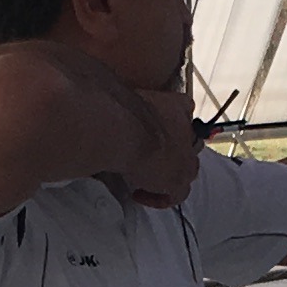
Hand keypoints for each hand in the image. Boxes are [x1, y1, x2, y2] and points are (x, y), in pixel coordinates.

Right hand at [105, 81, 204, 210]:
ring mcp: (186, 156)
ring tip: (146, 180)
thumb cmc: (118, 110)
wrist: (124, 130)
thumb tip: (94, 89)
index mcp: (176, 106)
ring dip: (168, 175)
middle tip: (152, 159)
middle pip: (192, 142)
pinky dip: (160, 197)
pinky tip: (139, 194)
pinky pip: (177, 195)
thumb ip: (119, 96)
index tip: (158, 129)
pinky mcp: (179, 179)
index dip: (175, 120)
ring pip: (188, 169)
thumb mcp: (121, 96)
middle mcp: (187, 130)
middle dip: (176, 151)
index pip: (185, 108)